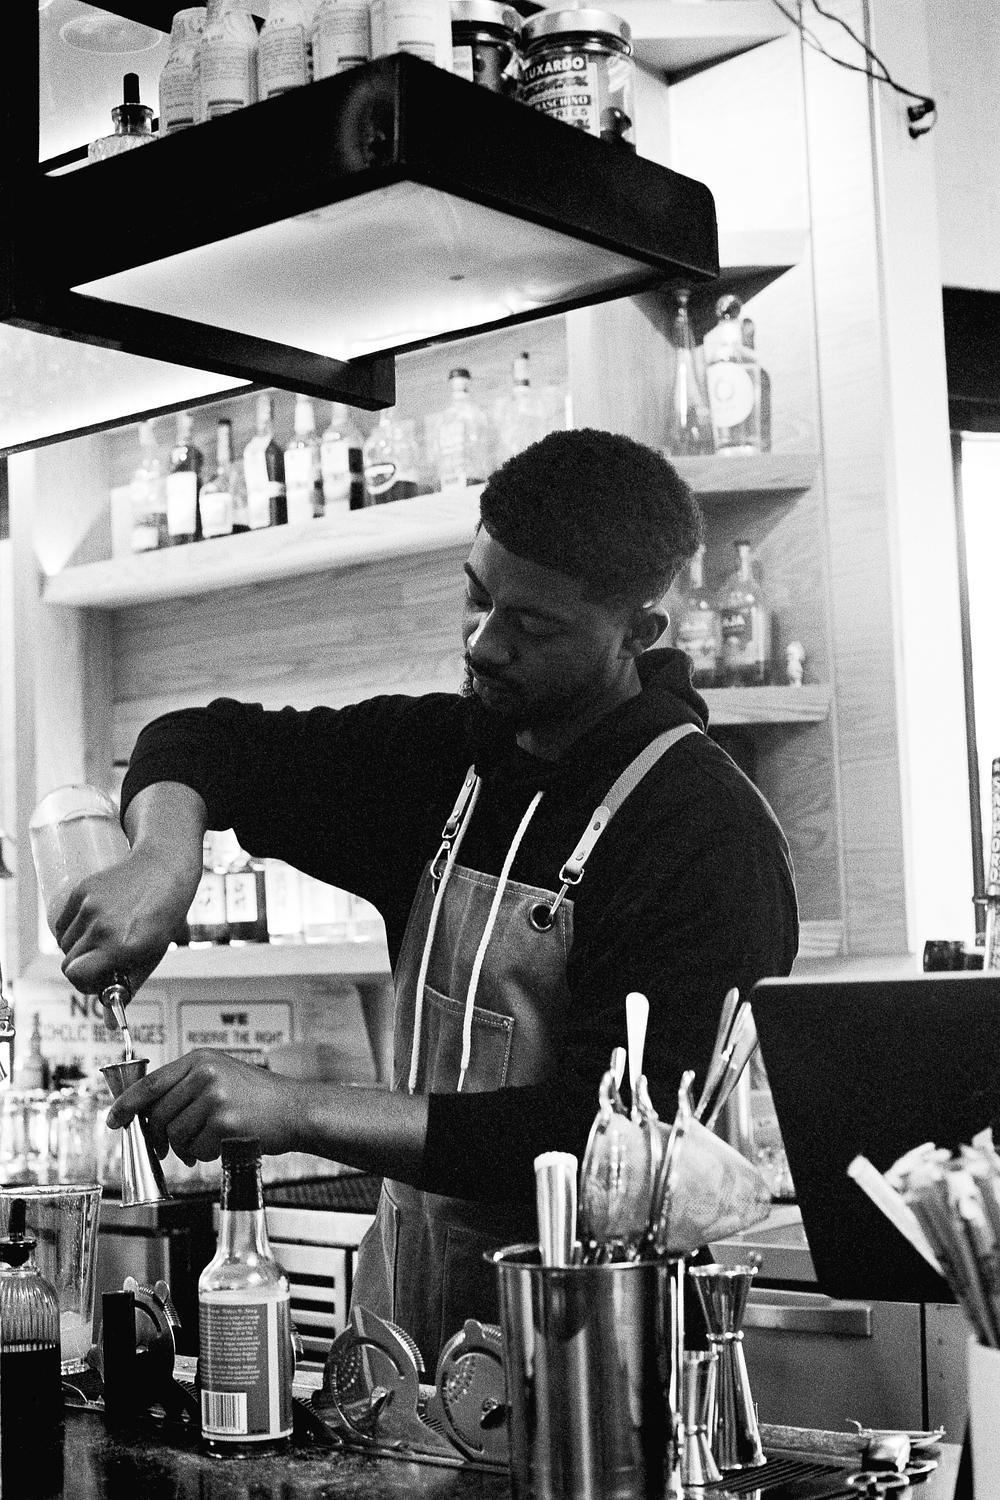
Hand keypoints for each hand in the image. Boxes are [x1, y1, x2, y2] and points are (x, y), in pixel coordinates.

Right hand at [55, 842, 199, 997]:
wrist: (164, 868)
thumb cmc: (163, 916)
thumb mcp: (151, 955)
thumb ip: (128, 989)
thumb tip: (108, 1024)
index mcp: (122, 947)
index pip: (77, 978)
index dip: (86, 985)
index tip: (100, 981)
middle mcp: (103, 927)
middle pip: (68, 965)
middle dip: (82, 970)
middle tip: (101, 963)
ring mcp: (90, 907)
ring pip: (64, 944)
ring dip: (78, 949)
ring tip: (103, 940)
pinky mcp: (81, 890)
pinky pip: (62, 923)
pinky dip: (72, 930)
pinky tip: (94, 924)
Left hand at [106, 1050, 301, 1164]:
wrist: (296, 1110)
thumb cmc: (260, 1098)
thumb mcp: (222, 1076)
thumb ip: (187, 1087)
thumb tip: (148, 1114)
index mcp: (201, 1060)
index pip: (151, 1082)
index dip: (127, 1104)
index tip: (115, 1119)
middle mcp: (206, 1074)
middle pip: (160, 1114)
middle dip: (160, 1137)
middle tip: (168, 1147)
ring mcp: (216, 1097)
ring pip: (176, 1134)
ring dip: (186, 1148)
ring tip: (204, 1144)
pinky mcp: (225, 1121)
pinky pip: (196, 1149)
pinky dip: (204, 1154)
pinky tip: (221, 1145)